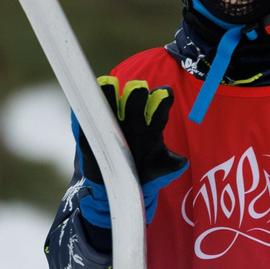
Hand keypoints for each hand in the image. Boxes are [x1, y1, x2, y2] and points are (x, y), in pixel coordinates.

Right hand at [73, 77, 187, 227]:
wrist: (116, 184)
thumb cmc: (142, 173)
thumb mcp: (157, 171)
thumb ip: (170, 167)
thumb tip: (182, 163)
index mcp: (152, 122)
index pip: (160, 103)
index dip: (162, 98)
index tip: (164, 96)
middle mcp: (133, 115)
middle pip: (136, 96)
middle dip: (137, 94)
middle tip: (139, 91)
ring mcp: (112, 119)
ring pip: (110, 99)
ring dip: (110, 92)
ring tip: (109, 85)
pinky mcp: (91, 126)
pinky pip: (87, 113)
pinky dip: (87, 105)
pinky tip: (88, 100)